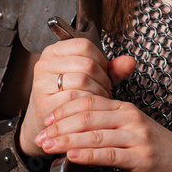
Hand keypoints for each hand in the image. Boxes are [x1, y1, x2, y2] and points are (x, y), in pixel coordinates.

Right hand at [18, 37, 135, 156]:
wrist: (48, 125)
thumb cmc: (69, 97)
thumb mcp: (89, 78)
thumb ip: (110, 68)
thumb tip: (130, 61)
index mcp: (54, 52)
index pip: (84, 45)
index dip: (100, 59)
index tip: (102, 72)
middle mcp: (44, 64)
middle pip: (86, 64)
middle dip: (103, 79)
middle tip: (105, 89)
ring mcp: (41, 83)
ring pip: (83, 81)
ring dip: (98, 92)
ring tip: (99, 99)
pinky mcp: (44, 103)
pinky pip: (76, 99)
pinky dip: (90, 105)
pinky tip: (91, 109)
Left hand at [35, 92, 171, 171]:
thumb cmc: (156, 147)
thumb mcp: (131, 127)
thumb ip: (106, 123)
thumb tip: (75, 126)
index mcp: (125, 108)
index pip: (89, 101)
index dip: (65, 109)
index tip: (48, 120)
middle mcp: (130, 118)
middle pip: (88, 116)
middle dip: (60, 127)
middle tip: (42, 136)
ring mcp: (136, 137)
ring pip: (95, 135)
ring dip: (67, 141)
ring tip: (50, 147)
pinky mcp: (141, 157)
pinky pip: (110, 154)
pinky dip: (89, 155)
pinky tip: (74, 157)